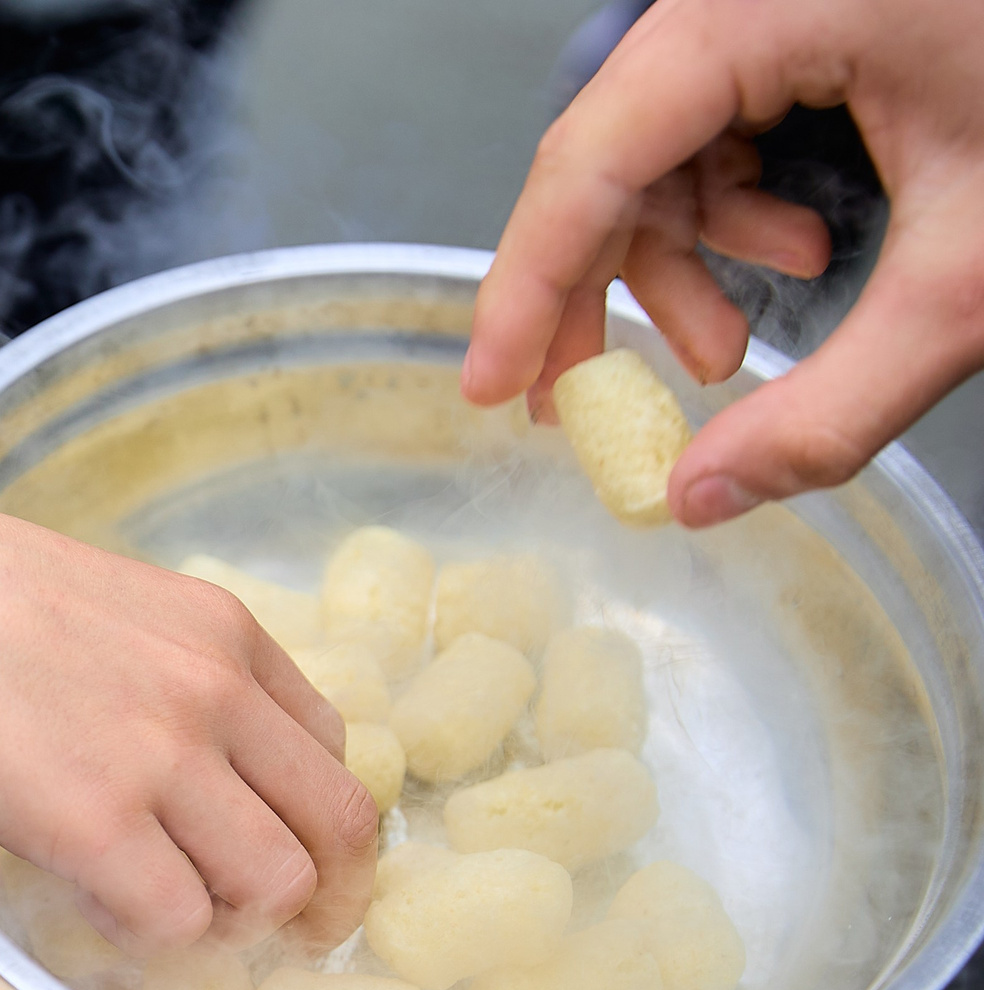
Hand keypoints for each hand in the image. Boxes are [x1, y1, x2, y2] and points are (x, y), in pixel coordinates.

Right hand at [0, 482, 376, 950]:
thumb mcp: (109, 601)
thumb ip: (171, 666)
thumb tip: (188, 751)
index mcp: (226, 633)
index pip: (332, 746)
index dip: (316, 818)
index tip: (289, 853)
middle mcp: (218, 695)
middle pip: (338, 825)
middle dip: (323, 895)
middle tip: (279, 931)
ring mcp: (165, 763)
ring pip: (275, 884)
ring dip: (233, 920)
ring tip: (171, 916)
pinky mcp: (98, 828)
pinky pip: (177, 921)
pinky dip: (150, 937)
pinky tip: (100, 911)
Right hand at [464, 0, 983, 526]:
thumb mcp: (975, 281)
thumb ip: (833, 407)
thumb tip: (701, 501)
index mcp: (779, 10)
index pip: (597, 149)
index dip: (529, 280)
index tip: (492, 386)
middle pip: (609, 149)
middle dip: (605, 286)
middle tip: (597, 403)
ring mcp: (774, 6)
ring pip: (656, 144)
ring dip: (682, 254)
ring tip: (753, 328)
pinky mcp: (804, 20)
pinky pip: (714, 123)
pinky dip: (733, 208)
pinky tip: (803, 255)